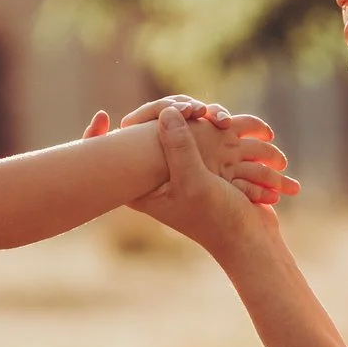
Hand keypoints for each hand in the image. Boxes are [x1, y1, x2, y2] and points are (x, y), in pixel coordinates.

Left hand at [86, 100, 296, 210]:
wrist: (251, 237)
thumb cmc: (219, 218)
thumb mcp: (195, 184)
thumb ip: (179, 148)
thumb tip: (166, 112)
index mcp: (143, 187)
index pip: (110, 157)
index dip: (96, 136)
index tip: (99, 117)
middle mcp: (159, 174)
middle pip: (147, 129)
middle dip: (170, 110)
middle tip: (194, 109)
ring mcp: (183, 165)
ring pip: (180, 124)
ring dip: (201, 113)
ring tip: (220, 120)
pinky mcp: (206, 160)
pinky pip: (203, 130)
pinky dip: (214, 122)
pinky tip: (226, 123)